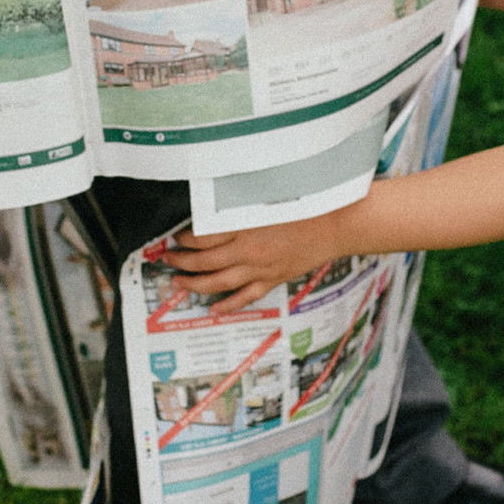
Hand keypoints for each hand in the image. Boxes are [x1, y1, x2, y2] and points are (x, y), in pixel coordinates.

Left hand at [160, 213, 363, 313]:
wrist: (336, 224)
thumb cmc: (305, 204)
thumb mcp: (266, 195)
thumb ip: (239, 202)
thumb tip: (213, 207)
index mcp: (244, 226)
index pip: (202, 237)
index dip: (184, 239)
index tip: (176, 237)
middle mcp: (248, 250)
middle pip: (204, 261)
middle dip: (181, 261)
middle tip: (168, 259)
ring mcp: (260, 268)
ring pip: (218, 282)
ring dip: (195, 284)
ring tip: (179, 282)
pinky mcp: (272, 279)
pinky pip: (245, 296)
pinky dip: (228, 304)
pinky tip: (214, 308)